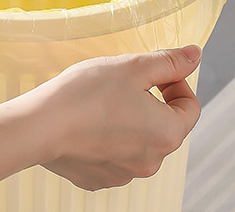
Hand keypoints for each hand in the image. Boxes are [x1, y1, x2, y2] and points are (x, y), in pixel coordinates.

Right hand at [31, 46, 201, 190]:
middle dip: (151, 101)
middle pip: (165, 124)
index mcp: (167, 134)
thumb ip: (169, 61)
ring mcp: (125, 174)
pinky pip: (115, 154)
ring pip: (139, 139)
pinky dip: (108, 136)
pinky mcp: (100, 178)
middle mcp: (151, 162)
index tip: (154, 73)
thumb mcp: (133, 66)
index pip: (191, 107)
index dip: (176, 83)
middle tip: (123, 82)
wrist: (40, 126)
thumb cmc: (87, 93)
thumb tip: (195, 55)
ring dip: (129, 119)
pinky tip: (88, 121)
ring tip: (102, 101)